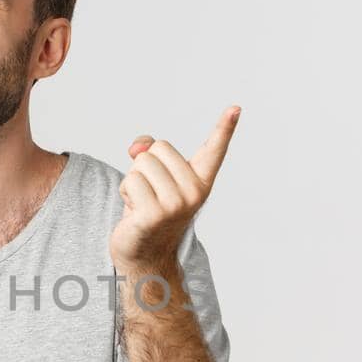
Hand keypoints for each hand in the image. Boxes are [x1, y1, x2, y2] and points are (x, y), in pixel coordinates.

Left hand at [111, 105, 240, 270]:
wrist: (143, 252)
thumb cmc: (149, 209)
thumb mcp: (152, 175)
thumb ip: (146, 150)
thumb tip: (137, 146)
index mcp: (199, 181)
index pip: (214, 150)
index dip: (224, 127)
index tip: (235, 108)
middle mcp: (194, 192)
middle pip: (157, 148)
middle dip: (144, 166)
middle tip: (149, 192)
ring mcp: (175, 205)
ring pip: (141, 163)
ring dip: (133, 181)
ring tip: (142, 202)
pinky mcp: (154, 215)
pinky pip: (130, 182)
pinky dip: (125, 193)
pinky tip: (134, 212)